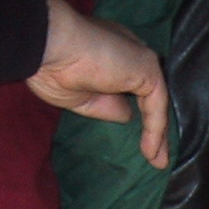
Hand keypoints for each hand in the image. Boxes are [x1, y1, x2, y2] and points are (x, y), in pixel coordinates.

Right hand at [29, 0, 168, 169]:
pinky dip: (156, 130)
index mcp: (110, 55)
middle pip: (149, 94)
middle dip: (155, 125)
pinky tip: (152, 153)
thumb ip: (107, 105)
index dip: (136, 111)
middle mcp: (128, 54)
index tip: (138, 139)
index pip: (131, 86)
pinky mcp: (147, 67)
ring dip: (159, 133)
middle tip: (157, 156)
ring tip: (159, 162)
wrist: (48, 46)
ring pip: (155, 101)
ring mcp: (138, 59)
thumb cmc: (52, 68)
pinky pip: (156, 104)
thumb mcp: (81, 98)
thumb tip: (127, 115)